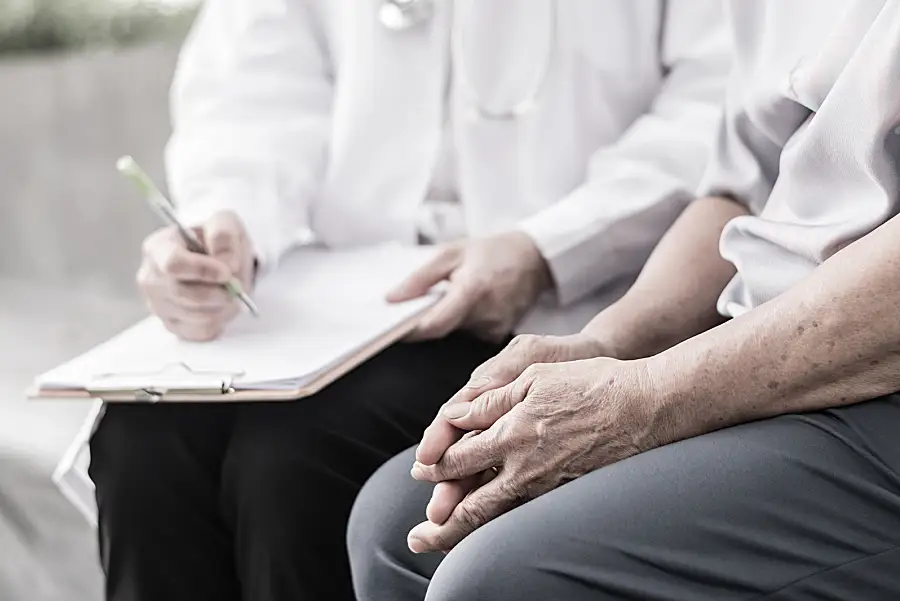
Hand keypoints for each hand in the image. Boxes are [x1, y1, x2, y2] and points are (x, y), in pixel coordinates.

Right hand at [137, 211, 255, 340]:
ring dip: (221, 307)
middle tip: (237, 286)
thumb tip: (226, 262)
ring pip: (194, 315)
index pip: (173, 264)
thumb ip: (224, 235)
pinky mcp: (172, 324)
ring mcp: (158, 304)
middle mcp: (151, 278)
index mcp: (158, 248)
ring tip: (230, 293)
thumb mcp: (225, 223)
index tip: (226, 273)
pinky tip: (221, 306)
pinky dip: (218, 321)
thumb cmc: (216, 242)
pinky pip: (200, 331)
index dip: (202, 271)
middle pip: (183, 294)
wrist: (219, 262)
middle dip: (217, 292)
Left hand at [388, 231, 551, 341]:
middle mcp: (487, 313)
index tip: (395, 328)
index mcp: (473, 289)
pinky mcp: (500, 335)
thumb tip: (392, 299)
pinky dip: (464, 321)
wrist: (534, 258)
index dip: (411, 329)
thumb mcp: (452, 253)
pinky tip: (474, 303)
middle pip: (442, 329)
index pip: (435, 324)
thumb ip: (420, 278)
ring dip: (449, 318)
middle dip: (429, 317)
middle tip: (433, 297)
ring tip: (460, 294)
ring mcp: (496, 327)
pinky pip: (470, 334)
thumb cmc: (493, 251)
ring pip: (456, 332)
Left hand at [406, 357, 660, 552]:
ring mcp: (547, 484)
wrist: (645, 406)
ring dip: (464, 533)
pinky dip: (500, 527)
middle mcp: (525, 467)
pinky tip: (491, 530)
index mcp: (512, 432)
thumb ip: (491, 400)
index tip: (420, 469)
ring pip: (496, 516)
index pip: (460, 457)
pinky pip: (524, 515)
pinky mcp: (567, 492)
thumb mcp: (534, 375)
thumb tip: (455, 415)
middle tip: (417, 537)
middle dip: (441, 522)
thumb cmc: (592, 383)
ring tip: (441, 544)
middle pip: (472, 503)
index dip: (435, 464)